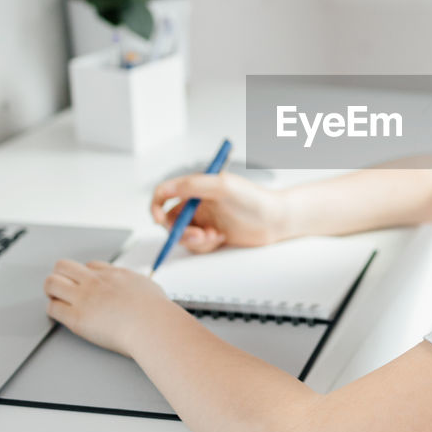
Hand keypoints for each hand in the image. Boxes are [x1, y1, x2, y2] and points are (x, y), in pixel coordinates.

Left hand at [44, 259, 172, 357]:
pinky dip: (54, 311)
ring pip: (51, 283)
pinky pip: (53, 308)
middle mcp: (96, 281)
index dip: (85, 276)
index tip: (87, 286)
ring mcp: (84, 297)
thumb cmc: (157, 312)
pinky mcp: (77, 317)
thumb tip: (142, 290)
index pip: (90, 266)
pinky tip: (62, 317)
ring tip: (58, 301)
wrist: (153, 325)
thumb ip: (139, 286)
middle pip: (64, 266)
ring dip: (52, 291)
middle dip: (61, 277)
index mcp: (114, 274)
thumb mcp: (150, 287)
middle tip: (64, 290)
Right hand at [150, 171, 289, 252]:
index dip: (156, 206)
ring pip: (182, 235)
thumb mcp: (222, 186)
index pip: (164, 193)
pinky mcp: (212, 234)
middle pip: (170, 219)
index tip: (159, 219)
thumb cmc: (254, 199)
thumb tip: (166, 189)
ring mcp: (204, 219)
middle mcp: (197, 202)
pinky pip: (196, 245)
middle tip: (198, 235)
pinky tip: (220, 238)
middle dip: (180, 231)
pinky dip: (204, 245)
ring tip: (214, 236)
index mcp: (196, 186)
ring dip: (194, 240)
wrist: (276, 220)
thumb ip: (192, 185)